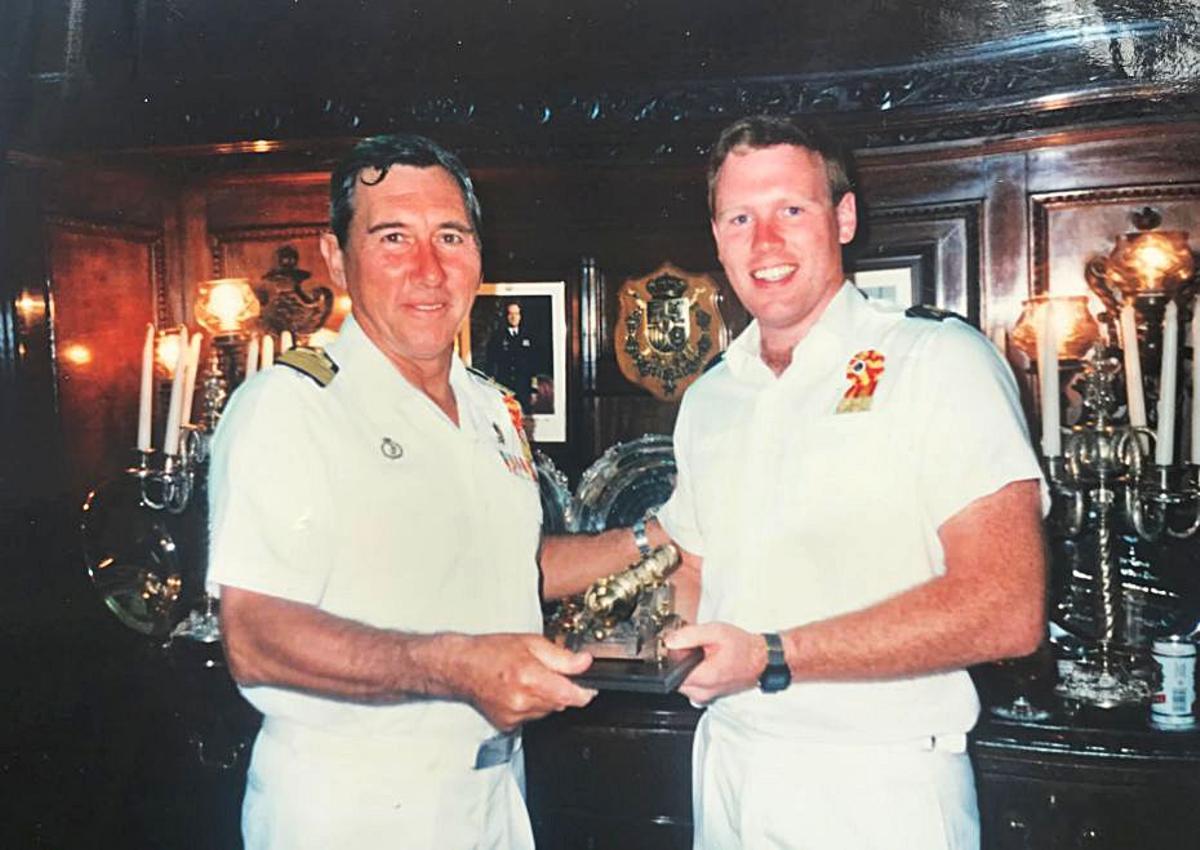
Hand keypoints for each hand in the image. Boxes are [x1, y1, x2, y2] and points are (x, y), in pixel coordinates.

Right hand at [455, 634, 596, 731]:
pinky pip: (531, 717)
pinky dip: (530, 706)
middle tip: (547, 673)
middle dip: (561, 690)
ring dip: (546, 698)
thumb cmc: (491, 652)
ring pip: (547, 711)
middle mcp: (522, 700)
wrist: (461, 667)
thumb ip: (561, 656)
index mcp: (530, 678)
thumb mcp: (530, 643)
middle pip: (560, 704)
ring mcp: (514, 715)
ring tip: (528, 680)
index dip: (584, 692)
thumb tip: (585, 662)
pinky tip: (517, 691)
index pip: (571, 696)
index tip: (589, 688)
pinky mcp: (507, 725)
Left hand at [665, 622, 767, 703]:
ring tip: (701, 655)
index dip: (672, 656)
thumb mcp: (716, 631)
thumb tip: (670, 640)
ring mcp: (705, 697)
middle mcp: (703, 692)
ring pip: (682, 683)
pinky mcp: (708, 697)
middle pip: (674, 678)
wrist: (760, 659)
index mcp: (704, 677)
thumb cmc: (742, 647)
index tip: (681, 646)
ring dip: (686, 668)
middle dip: (679, 662)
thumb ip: (690, 635)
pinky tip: (704, 664)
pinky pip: (691, 686)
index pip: (670, 672)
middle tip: (693, 649)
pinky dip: (693, 674)